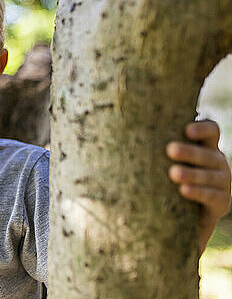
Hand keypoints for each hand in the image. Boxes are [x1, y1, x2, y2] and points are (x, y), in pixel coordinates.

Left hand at [166, 120, 231, 252]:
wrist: (183, 214)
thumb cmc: (166, 178)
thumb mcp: (163, 160)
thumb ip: (155, 146)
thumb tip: (122, 131)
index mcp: (205, 146)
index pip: (211, 130)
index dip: (202, 128)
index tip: (186, 130)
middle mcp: (217, 161)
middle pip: (208, 153)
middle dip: (189, 152)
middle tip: (170, 150)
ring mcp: (222, 182)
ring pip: (210, 176)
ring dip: (192, 174)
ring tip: (173, 173)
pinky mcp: (222, 202)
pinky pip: (212, 196)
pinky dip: (198, 192)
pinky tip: (183, 190)